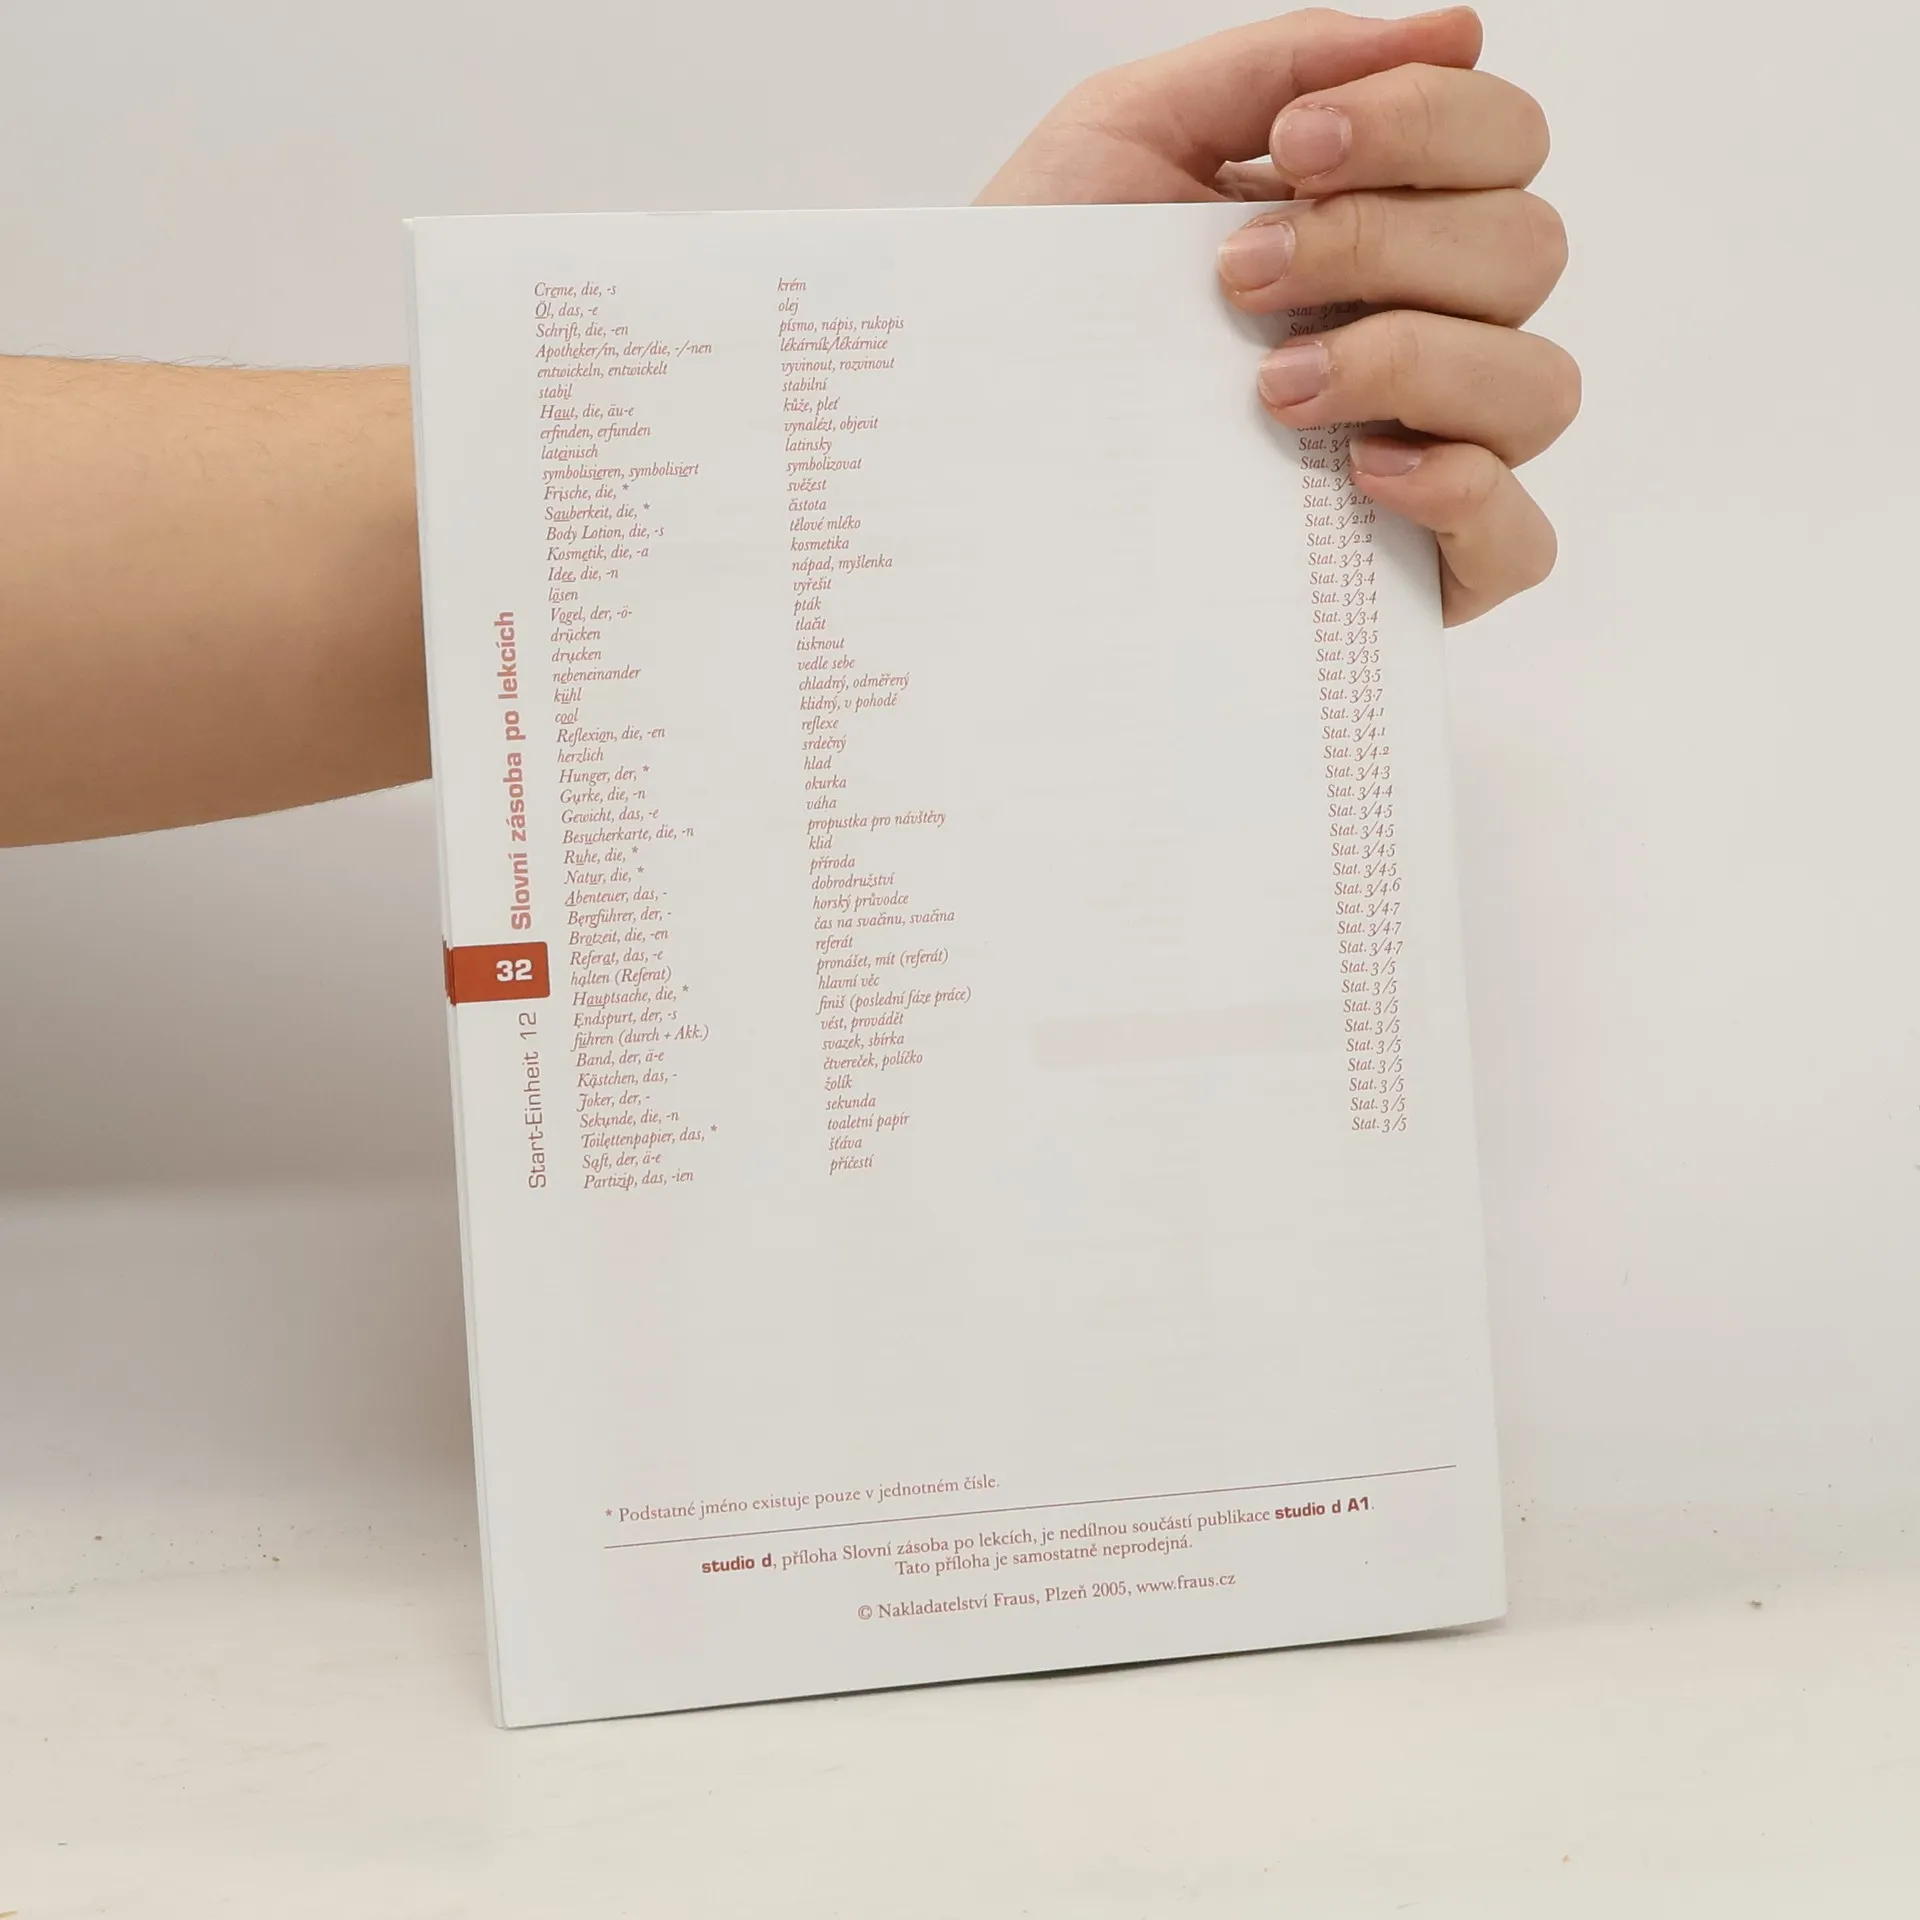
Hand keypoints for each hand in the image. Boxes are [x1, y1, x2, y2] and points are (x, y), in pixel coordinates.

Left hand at [979, 8, 1575, 623]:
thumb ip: (1283, 65)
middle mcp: (1425, 327)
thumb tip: (1457, 30)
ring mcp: (1430, 450)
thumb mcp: (1129, 138)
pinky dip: (1465, 493)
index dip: (1424, 125)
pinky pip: (1519, 536)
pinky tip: (1359, 474)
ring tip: (1271, 389)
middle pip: (1529, 252)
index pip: (1503, 143)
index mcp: (1382, 219)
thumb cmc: (1042, 294)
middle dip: (1384, 244)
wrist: (967, 442)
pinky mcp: (1416, 568)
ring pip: (1537, 385)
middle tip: (1240, 277)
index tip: (1291, 148)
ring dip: (1414, 362)